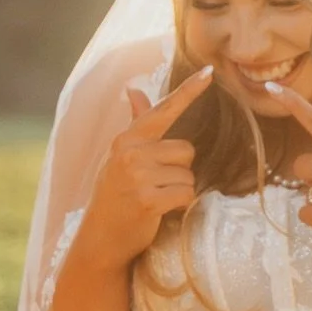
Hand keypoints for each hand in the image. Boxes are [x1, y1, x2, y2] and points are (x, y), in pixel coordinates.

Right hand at [72, 67, 213, 273]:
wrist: (100, 238)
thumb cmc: (114, 195)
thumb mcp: (119, 157)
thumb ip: (135, 124)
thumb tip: (133, 89)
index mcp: (126, 139)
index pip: (163, 110)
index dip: (189, 91)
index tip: (210, 72)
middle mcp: (130, 153)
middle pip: (186, 150)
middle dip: (180, 170)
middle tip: (156, 185)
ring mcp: (138, 176)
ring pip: (189, 174)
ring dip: (180, 190)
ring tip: (156, 199)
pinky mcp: (148, 199)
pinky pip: (186, 194)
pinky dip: (181, 205)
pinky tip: (161, 210)